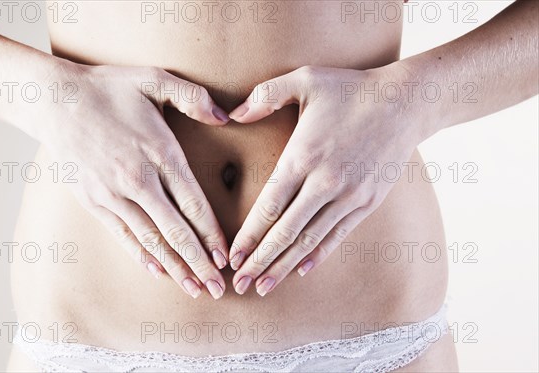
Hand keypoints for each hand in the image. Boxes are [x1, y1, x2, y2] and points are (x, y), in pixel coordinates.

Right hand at [35, 62, 230, 298]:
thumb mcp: (154, 79)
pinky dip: (142, 256)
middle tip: (218, 289)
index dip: (212, 234)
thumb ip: (194, 97)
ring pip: (151, 240)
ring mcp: (114, 195)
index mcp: (161, 154)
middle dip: (200, 263)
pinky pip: (123, 235)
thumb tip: (225, 117)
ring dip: (175, 267)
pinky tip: (157, 272)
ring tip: (194, 289)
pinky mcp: (94, 202)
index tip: (226, 257)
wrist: (54, 101)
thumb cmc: (108, 89)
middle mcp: (139, 181)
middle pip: (177, 231)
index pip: (195, 204)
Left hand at [228, 65, 419, 295]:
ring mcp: (349, 196)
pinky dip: (318, 255)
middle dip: (260, 261)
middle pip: (285, 231)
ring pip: (310, 240)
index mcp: (303, 156)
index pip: (268, 206)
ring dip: (285, 266)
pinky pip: (338, 235)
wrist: (406, 102)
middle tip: (240, 285)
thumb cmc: (351, 88)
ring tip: (265, 287)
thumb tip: (232, 116)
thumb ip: (264, 96)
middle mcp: (324, 182)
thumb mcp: (304, 79)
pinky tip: (302, 271)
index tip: (232, 257)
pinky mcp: (367, 202)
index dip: (248, 236)